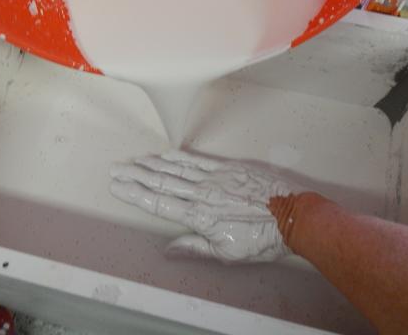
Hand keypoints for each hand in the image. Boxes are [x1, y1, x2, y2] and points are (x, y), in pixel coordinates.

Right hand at [109, 150, 299, 262]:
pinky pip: (197, 160)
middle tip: (116, 170)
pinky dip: (178, 156)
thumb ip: (194, 247)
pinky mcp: (227, 168)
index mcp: (199, 217)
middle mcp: (202, 194)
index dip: (136, 194)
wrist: (292, 215)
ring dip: (151, 164)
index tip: (117, 187)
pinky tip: (164, 154)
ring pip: (175, 169)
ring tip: (132, 160)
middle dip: (135, 176)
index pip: (159, 204)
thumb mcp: (227, 252)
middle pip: (162, 182)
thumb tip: (169, 249)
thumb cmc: (262, 239)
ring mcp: (214, 178)